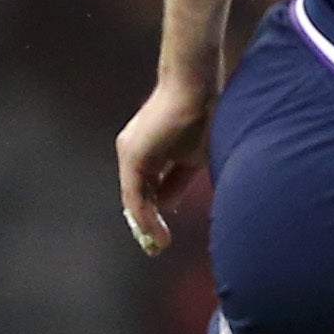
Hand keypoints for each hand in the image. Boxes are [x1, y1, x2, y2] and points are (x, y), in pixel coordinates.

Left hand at [116, 77, 212, 255]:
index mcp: (150, 155)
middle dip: (148, 224)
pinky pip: (134, 193)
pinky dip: (143, 214)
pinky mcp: (133, 156)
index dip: (156, 213)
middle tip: (157, 246)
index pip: (149, 190)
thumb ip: (177, 181)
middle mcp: (134, 155)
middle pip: (138, 196)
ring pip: (134, 198)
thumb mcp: (193, 158)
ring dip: (145, 224)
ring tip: (157, 245)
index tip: (164, 236)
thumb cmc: (202, 117)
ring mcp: (131, 154)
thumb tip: (168, 207)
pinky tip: (153, 230)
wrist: (196, 87)